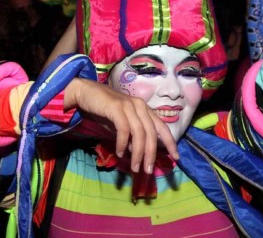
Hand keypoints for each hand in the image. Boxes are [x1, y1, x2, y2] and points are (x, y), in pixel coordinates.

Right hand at [63, 78, 178, 173]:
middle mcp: (140, 106)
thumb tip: (136, 152)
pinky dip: (123, 143)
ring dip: (138, 153)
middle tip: (148, 170)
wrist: (86, 92)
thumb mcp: (122, 124)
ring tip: (135, 167)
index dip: (170, 142)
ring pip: (140, 133)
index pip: (163, 127)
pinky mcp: (116, 108)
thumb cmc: (105, 109)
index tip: (176, 158)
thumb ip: (131, 136)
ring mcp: (129, 106)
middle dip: (151, 154)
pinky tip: (120, 153)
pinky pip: (124, 129)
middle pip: (151, 133)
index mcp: (145, 109)